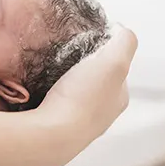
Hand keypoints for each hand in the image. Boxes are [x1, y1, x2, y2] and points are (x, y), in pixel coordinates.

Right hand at [39, 25, 136, 162]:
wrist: (49, 135)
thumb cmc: (82, 97)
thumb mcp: (113, 60)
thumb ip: (124, 41)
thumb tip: (120, 30)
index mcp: (119, 98)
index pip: (116, 68)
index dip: (103, 52)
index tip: (84, 43)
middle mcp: (102, 114)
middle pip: (94, 82)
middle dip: (81, 69)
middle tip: (63, 56)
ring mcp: (78, 125)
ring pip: (73, 96)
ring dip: (63, 84)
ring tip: (49, 73)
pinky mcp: (55, 130)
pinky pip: (54, 107)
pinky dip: (49, 97)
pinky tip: (40, 91)